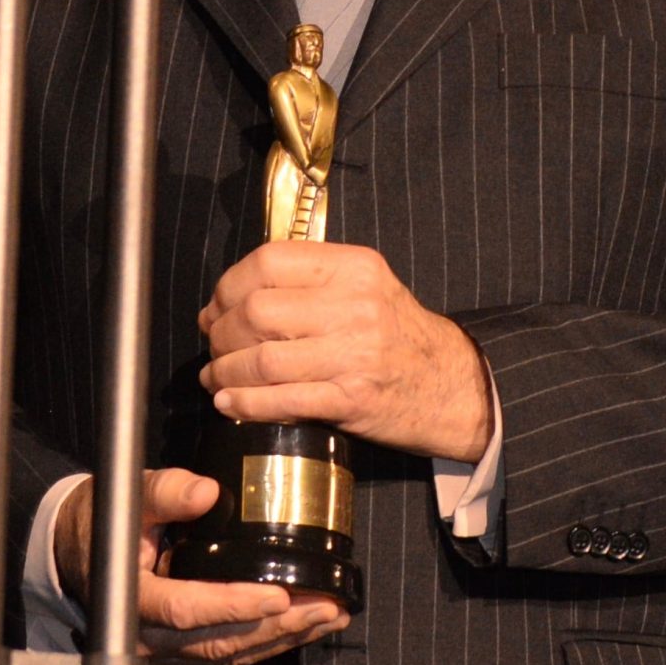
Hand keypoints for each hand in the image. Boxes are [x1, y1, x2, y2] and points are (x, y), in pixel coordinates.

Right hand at [54, 467, 350, 664]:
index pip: (186, 609)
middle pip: (220, 642)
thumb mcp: (128, 497)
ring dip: (283, 639)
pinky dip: (266, 645)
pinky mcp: (179, 655)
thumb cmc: (103, 522)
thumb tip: (205, 491)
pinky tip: (300, 629)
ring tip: (328, 618)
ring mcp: (164, 652)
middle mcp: (147, 636)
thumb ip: (165, 492)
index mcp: (132, 597)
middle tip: (326, 607)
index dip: (234, 605)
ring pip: (229, 655)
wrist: (77, 551)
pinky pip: (226, 658)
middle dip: (279, 627)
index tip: (279, 596)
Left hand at [199, 242, 492, 460]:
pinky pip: (282, 400)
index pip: (269, 261)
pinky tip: (230, 403)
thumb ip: (309, 283)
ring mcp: (355, 354)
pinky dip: (245, 403)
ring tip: (216, 378)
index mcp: (353, 267)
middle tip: (213, 347)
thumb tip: (232, 298)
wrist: (452, 385)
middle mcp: (354, 305)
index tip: (217, 307)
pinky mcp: (352, 399)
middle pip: (257, 311)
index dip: (228, 286)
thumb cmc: (398, 335)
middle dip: (221, 333)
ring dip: (226, 372)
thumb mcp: (365, 287)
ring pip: (263, 359)